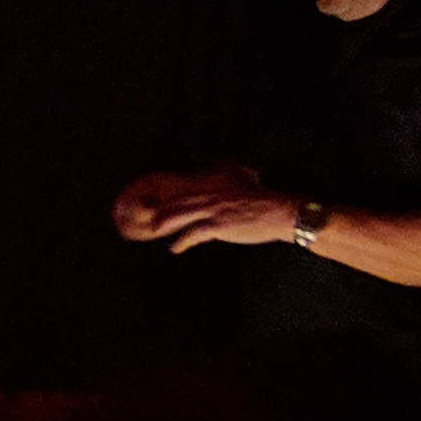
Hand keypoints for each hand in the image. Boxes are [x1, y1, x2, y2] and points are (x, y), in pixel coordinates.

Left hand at [112, 165, 255, 240]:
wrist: (278, 212)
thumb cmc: (262, 201)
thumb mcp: (244, 180)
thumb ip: (229, 177)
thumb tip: (225, 172)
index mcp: (215, 181)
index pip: (186, 186)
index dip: (168, 193)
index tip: (153, 198)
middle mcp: (210, 193)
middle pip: (177, 199)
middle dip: (159, 206)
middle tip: (143, 214)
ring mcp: (211, 209)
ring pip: (179, 215)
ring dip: (164, 222)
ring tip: (154, 228)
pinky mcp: (216, 225)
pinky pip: (192, 234)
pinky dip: (182, 242)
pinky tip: (175, 248)